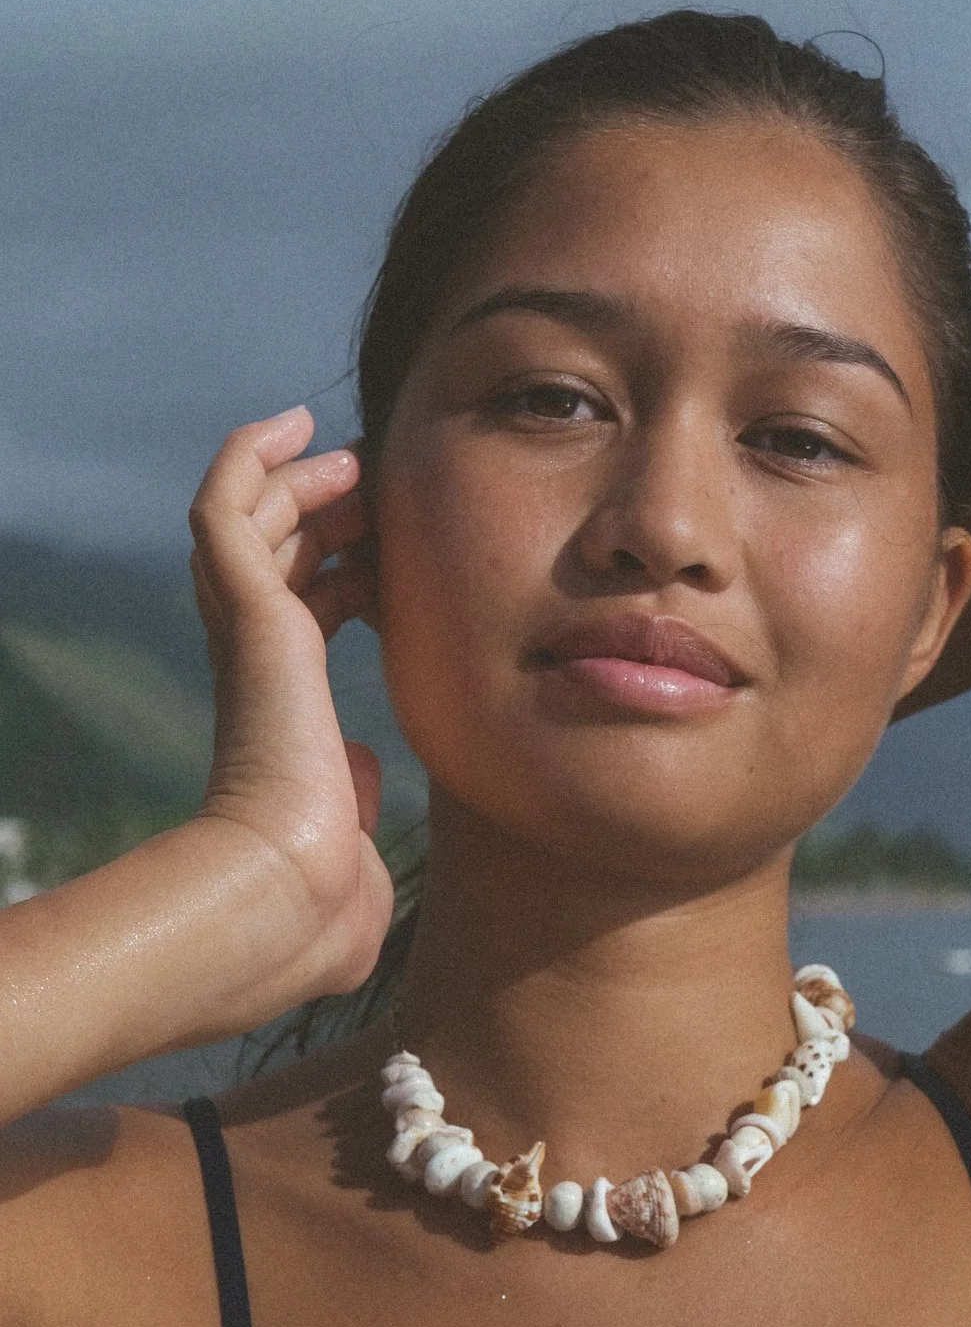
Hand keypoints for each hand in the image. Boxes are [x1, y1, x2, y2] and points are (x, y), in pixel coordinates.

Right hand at [188, 405, 394, 1006]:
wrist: (290, 899)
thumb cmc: (325, 904)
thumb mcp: (356, 845)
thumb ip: (357, 801)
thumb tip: (362, 767)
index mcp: (286, 715)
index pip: (305, 621)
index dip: (344, 578)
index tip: (387, 559)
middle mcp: (257, 668)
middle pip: (276, 559)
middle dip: (323, 513)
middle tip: (371, 483)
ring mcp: (244, 638)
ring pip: (250, 522)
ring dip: (296, 478)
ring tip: (345, 451)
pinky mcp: (241, 613)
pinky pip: (227, 506)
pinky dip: (250, 456)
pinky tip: (293, 422)